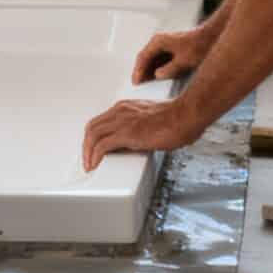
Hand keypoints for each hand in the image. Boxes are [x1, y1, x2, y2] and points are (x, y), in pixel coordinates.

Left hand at [82, 97, 209, 171]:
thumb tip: (136, 142)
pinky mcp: (127, 133)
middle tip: (88, 160)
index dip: (93, 137)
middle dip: (86, 145)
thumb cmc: (177, 118)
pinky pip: (102, 145)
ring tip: (89, 165)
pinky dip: (95, 156)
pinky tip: (95, 165)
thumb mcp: (152, 120)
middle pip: (92, 127)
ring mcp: (123, 121)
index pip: (100, 121)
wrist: (186, 116)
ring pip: (93, 135)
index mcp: (126, 107)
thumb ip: (140, 127)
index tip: (93, 149)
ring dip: (87, 152)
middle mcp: (121, 111)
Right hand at [131, 24, 217, 84]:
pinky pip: (159, 60)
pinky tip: (157, 78)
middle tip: (137, 86)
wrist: (211, 37)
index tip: (135, 83)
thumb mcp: (184, 61)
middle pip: (145, 58)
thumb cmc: (198, 46)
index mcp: (158, 41)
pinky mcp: (171, 49)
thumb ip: (170, 69)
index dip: (138, 71)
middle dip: (141, 72)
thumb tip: (157, 75)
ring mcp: (165, 45)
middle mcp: (159, 41)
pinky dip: (156, 69)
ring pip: (152, 60)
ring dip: (148, 71)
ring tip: (144, 85)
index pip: (142, 57)